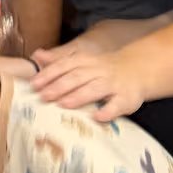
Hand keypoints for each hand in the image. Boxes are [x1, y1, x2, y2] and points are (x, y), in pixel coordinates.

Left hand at [30, 41, 145, 121]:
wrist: (137, 70)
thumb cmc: (102, 70)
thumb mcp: (81, 61)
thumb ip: (59, 60)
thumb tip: (36, 55)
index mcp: (86, 61)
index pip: (65, 65)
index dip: (50, 74)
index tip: (35, 84)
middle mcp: (99, 71)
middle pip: (78, 76)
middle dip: (60, 86)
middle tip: (44, 96)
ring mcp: (114, 84)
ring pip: (96, 88)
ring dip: (80, 96)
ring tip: (64, 104)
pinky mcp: (127, 98)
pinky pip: (118, 104)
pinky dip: (108, 111)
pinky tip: (98, 117)